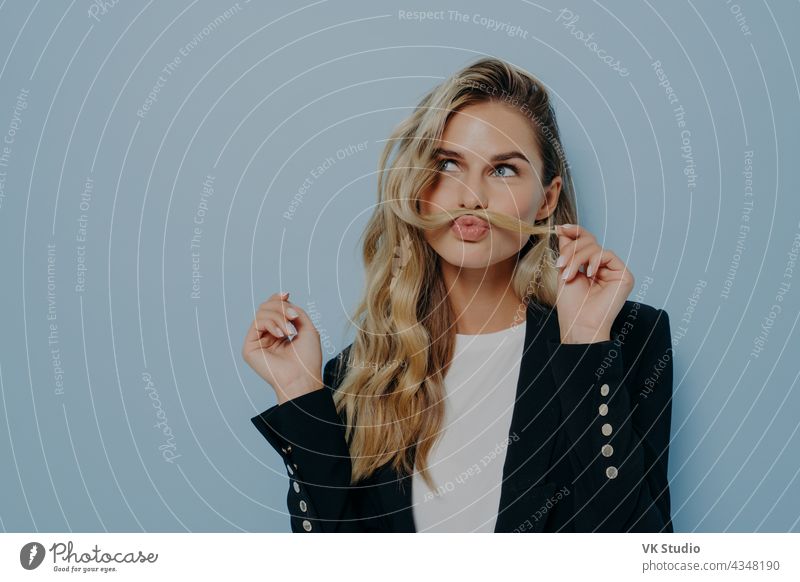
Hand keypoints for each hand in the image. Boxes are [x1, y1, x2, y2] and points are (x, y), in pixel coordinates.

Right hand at [242, 291, 323, 403]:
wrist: (302, 378)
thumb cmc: (307, 358)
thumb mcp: (307, 328)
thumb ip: (294, 311)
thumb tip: (283, 298)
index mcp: (279, 333)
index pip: (273, 309)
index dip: (278, 299)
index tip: (287, 294)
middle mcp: (267, 336)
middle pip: (266, 307)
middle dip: (281, 308)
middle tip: (294, 317)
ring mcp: (257, 341)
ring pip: (262, 313)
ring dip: (279, 317)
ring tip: (290, 331)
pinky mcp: (249, 347)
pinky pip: (257, 322)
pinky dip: (271, 323)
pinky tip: (281, 334)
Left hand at [554, 224, 633, 343]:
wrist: (579, 324)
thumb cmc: (571, 304)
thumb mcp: (565, 272)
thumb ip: (567, 251)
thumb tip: (563, 229)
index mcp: (591, 266)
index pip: (586, 241)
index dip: (575, 231)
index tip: (560, 228)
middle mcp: (604, 267)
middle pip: (589, 242)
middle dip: (571, 250)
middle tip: (560, 265)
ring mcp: (614, 270)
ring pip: (595, 247)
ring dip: (577, 258)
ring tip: (568, 274)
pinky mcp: (624, 275)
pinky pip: (607, 254)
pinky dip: (594, 261)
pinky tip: (588, 274)